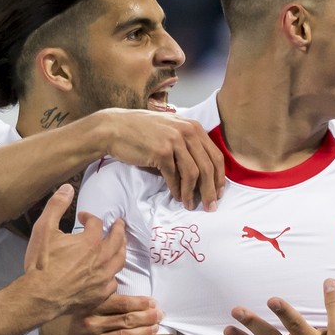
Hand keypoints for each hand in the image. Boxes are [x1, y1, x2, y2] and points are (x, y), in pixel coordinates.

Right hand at [21, 184, 125, 321]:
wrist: (40, 296)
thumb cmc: (41, 263)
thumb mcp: (44, 229)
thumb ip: (56, 206)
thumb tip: (67, 188)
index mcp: (91, 242)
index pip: (97, 223)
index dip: (90, 217)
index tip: (83, 217)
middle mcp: (103, 258)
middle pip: (118, 240)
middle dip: (119, 229)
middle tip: (119, 223)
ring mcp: (104, 278)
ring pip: (120, 260)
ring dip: (121, 249)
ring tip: (120, 244)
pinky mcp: (101, 294)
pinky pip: (114, 283)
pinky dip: (114, 274)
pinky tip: (111, 274)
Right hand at [40, 293, 161, 334]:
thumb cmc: (78, 313)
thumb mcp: (87, 299)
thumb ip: (104, 292)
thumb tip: (125, 279)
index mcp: (91, 306)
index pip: (121, 303)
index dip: (140, 303)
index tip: (154, 302)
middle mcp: (89, 323)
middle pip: (125, 320)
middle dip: (147, 317)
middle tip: (160, 315)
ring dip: (142, 333)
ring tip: (155, 329)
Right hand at [94, 108, 224, 210]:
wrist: (115, 128)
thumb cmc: (143, 132)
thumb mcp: (172, 131)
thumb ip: (188, 147)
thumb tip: (204, 176)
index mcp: (194, 128)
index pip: (216, 156)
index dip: (220, 177)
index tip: (219, 193)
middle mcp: (187, 132)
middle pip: (208, 167)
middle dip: (211, 190)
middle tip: (210, 206)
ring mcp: (174, 141)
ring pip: (193, 173)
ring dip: (192, 193)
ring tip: (190, 205)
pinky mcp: (160, 152)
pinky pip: (174, 176)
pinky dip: (176, 190)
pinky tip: (176, 197)